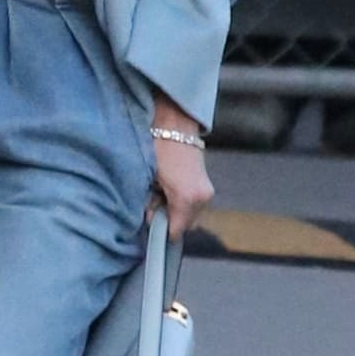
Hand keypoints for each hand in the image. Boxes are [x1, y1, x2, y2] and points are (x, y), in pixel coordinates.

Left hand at [148, 101, 213, 240]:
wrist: (173, 124)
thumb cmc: (156, 148)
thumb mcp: (147, 179)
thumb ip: (149, 204)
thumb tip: (150, 219)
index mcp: (186, 198)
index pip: (176, 231)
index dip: (161, 231)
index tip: (150, 225)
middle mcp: (202, 198)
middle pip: (185, 225)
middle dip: (169, 220)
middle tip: (152, 205)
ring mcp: (207, 192)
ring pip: (190, 214)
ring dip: (175, 211)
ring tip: (160, 192)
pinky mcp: (206, 185)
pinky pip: (194, 204)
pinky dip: (181, 201)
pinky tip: (168, 187)